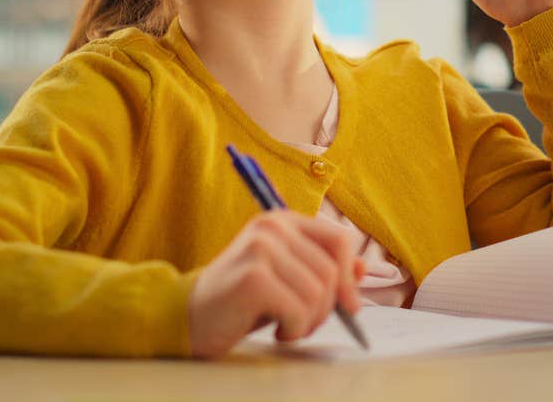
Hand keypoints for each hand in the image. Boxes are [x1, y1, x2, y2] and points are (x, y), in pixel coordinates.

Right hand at [188, 210, 363, 358]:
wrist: (190, 315)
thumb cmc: (242, 300)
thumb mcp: (287, 279)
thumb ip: (322, 269)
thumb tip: (362, 269)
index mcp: (282, 221)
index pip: (339, 239)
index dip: (350, 275)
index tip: (351, 305)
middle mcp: (272, 227)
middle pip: (332, 271)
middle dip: (327, 308)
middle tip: (304, 323)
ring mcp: (261, 249)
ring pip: (319, 293)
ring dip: (309, 321)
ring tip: (287, 326)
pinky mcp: (254, 277)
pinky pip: (299, 310)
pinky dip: (294, 329)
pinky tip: (275, 331)